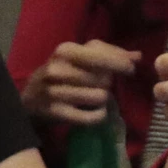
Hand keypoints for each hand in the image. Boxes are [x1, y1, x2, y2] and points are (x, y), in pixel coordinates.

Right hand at [21, 40, 140, 125]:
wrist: (30, 97)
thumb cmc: (61, 72)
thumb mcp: (79, 56)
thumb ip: (108, 53)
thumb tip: (137, 56)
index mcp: (66, 50)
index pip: (102, 56)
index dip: (121, 64)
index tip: (129, 70)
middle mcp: (58, 69)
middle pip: (104, 78)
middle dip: (107, 83)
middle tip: (99, 84)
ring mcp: (55, 91)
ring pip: (100, 97)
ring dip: (103, 99)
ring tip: (94, 97)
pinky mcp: (56, 112)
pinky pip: (92, 116)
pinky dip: (98, 115)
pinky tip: (95, 112)